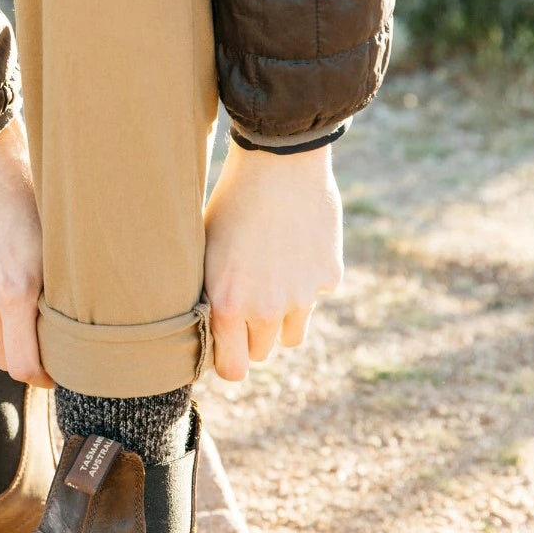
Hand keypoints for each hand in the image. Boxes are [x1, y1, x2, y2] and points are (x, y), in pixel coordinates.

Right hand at [0, 121, 53, 387]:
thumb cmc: (29, 192)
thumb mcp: (54, 247)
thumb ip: (50, 295)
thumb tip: (58, 333)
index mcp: (15, 291)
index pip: (20, 364)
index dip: (40, 376)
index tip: (54, 372)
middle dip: (21, 356)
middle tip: (44, 345)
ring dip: (2, 320)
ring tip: (20, 288)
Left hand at [203, 140, 343, 381]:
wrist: (276, 163)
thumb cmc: (227, 204)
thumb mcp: (204, 255)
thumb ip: (211, 298)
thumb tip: (206, 330)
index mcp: (229, 307)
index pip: (234, 369)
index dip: (228, 360)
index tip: (224, 347)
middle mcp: (268, 310)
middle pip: (263, 352)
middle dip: (253, 336)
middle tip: (244, 304)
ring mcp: (303, 295)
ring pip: (293, 334)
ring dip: (282, 319)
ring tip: (268, 284)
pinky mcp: (329, 276)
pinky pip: (316, 296)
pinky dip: (307, 283)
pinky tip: (292, 250)